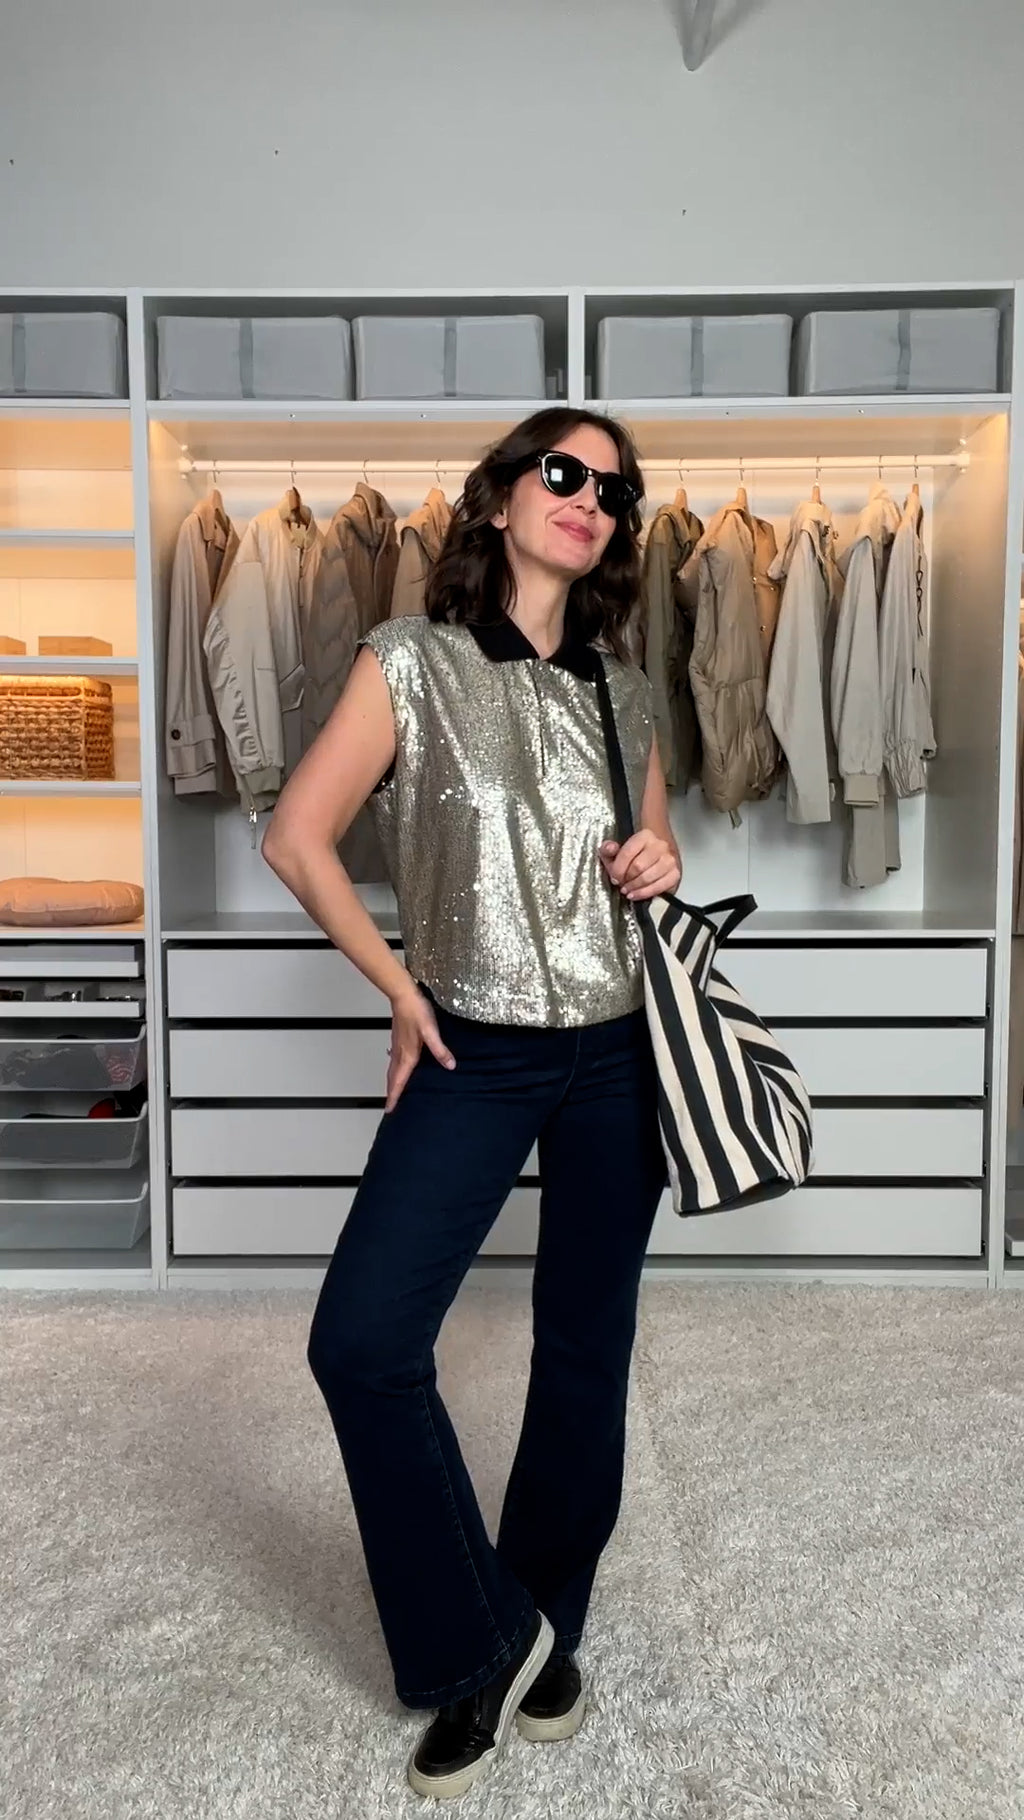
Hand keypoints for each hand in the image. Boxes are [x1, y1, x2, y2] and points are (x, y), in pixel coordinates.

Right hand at [385, 982, 455, 1111]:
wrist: (403, 995)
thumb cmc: (416, 1011)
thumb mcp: (431, 1031)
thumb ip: (440, 1050)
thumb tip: (450, 1065)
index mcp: (407, 1055)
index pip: (399, 1081)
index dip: (394, 1096)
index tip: (390, 1109)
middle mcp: (400, 1053)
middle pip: (392, 1078)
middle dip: (391, 1093)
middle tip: (390, 1106)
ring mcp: (398, 1046)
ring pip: (392, 1070)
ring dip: (392, 1082)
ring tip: (394, 1091)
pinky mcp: (399, 1039)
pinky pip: (395, 1061)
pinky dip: (395, 1070)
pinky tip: (400, 1068)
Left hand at [599, 831, 680, 901]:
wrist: (656, 856)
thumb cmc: (635, 855)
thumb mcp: (617, 850)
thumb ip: (608, 849)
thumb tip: (609, 848)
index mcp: (645, 836)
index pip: (627, 853)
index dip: (618, 869)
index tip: (614, 877)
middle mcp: (660, 845)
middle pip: (638, 867)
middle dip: (626, 879)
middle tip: (622, 884)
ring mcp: (670, 859)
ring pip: (648, 878)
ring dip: (634, 887)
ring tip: (628, 889)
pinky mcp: (675, 873)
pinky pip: (659, 887)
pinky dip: (645, 893)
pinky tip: (637, 894)